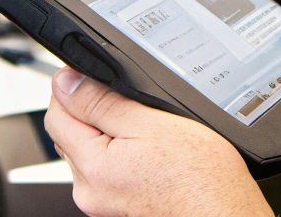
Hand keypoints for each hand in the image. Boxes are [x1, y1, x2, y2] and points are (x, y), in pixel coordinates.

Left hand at [44, 67, 273, 216]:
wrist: (224, 214)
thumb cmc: (201, 177)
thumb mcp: (151, 122)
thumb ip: (101, 102)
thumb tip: (66, 81)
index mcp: (92, 167)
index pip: (56, 114)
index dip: (73, 87)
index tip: (95, 78)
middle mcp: (90, 190)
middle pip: (70, 132)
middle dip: (92, 111)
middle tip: (134, 108)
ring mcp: (103, 201)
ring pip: (89, 149)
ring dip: (107, 132)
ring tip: (145, 132)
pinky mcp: (117, 205)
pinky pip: (106, 168)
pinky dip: (120, 152)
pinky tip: (148, 151)